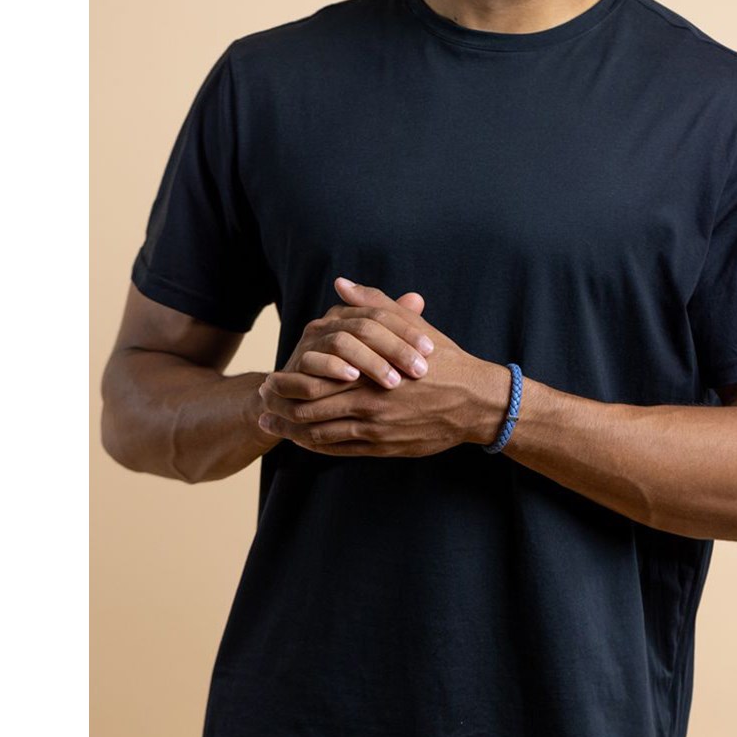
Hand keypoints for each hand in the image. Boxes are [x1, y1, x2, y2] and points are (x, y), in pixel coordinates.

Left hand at [257, 278, 510, 456]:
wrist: (475, 402)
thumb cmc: (444, 360)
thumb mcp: (411, 326)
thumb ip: (374, 305)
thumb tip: (341, 285)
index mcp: (369, 370)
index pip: (313, 379)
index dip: (286, 382)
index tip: (269, 380)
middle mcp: (367, 402)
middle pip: (308, 410)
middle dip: (280, 408)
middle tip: (261, 403)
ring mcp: (374, 430)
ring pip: (320, 434)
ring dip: (292, 430)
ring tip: (272, 424)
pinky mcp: (383, 447)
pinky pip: (340, 451)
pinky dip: (316, 447)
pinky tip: (304, 441)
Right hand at [275, 277, 436, 388]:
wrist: (301, 401)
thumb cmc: (346, 376)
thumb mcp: (371, 353)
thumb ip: (393, 325)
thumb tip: (417, 298)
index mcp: (345, 315)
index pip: (381, 314)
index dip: (407, 331)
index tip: (431, 351)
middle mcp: (326, 324)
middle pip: (364, 326)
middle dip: (394, 348)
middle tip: (419, 369)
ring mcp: (307, 344)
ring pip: (340, 342)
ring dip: (369, 361)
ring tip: (393, 380)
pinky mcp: (292, 365)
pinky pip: (312, 363)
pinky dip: (333, 369)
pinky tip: (353, 378)